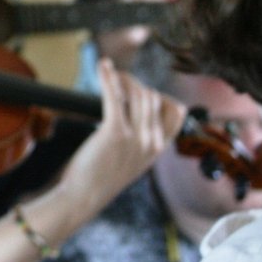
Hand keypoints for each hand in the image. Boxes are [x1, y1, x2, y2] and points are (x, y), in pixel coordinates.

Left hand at [58, 58, 185, 211]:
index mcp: (158, 148)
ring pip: (138, 93)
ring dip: (123, 79)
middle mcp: (152, 142)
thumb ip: (142, 140)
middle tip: (118, 82)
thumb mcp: (133, 160)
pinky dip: (108, 77)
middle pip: (153, 97)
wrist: (85, 196)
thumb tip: (138, 111)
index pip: (176, 112)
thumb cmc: (103, 176)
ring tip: (109, 75)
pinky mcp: (115, 132)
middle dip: (135, 84)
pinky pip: (114, 96)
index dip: (159, 95)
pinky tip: (103, 66)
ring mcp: (136, 137)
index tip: (140, 93)